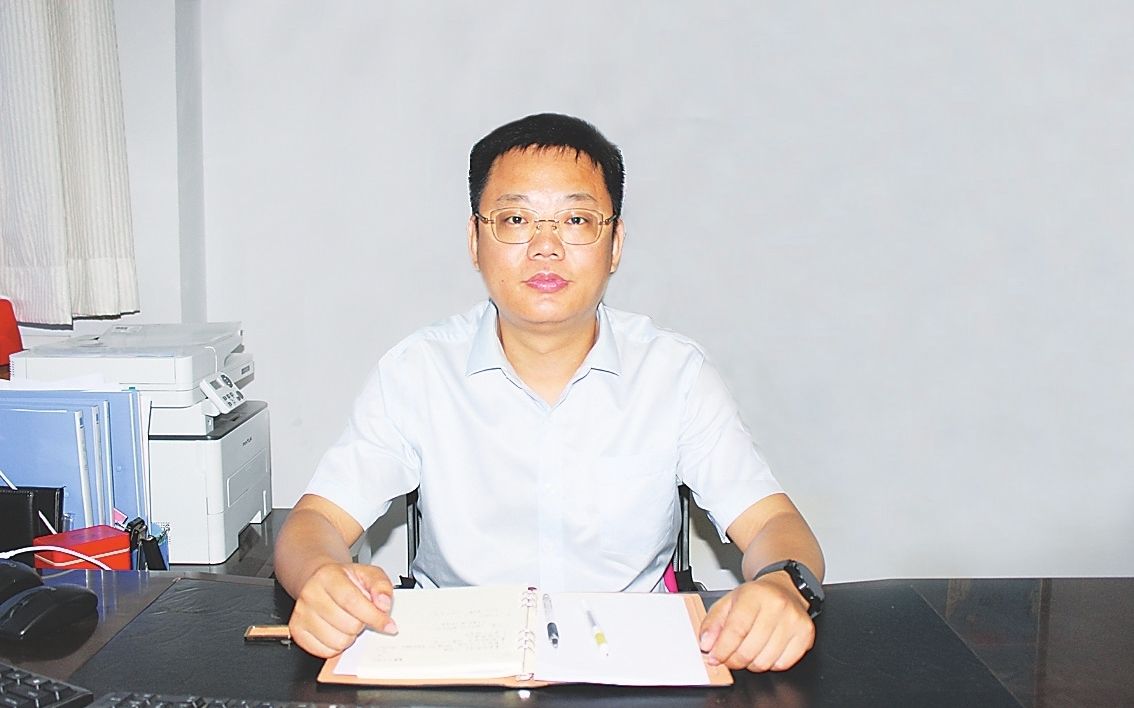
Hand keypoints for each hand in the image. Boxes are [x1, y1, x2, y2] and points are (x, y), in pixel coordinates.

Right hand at [287, 562, 396, 657]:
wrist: (319, 581)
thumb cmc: (344, 580)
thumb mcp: (368, 574)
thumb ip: (381, 586)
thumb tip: (384, 604)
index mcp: (328, 576)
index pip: (352, 601)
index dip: (374, 616)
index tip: (388, 625)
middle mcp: (311, 594)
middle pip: (347, 624)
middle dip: (362, 624)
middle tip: (360, 616)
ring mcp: (301, 613)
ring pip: (337, 641)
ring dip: (349, 636)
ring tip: (347, 622)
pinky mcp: (296, 630)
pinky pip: (323, 651)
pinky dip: (335, 646)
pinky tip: (336, 631)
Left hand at [698, 571, 815, 671]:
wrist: (783, 588)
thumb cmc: (755, 597)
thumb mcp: (727, 602)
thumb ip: (712, 623)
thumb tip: (707, 644)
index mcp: (755, 595)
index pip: (736, 630)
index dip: (722, 649)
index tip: (714, 658)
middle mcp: (777, 605)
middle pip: (749, 649)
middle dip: (734, 660)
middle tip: (728, 658)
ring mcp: (794, 620)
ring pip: (765, 661)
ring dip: (751, 664)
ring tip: (747, 651)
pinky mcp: (806, 634)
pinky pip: (783, 664)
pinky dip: (770, 664)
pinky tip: (765, 651)